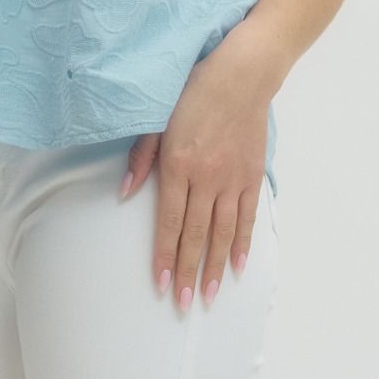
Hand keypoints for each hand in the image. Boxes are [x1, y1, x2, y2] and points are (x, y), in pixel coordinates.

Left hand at [120, 30, 279, 308]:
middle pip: (196, 235)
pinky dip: (244, 243)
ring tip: (211, 296)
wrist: (241, 74)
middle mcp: (207, 178)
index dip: (165, 256)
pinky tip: (239, 265)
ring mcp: (232, 179)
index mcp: (179, 164)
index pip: (169, 222)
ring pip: (223, 232)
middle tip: (184, 304)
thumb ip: (141, 156)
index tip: (161, 284)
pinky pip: (247, 217)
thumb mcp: (157, 117)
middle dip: (189, 272)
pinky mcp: (252, 175)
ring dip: (216, 267)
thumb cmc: (193, 91)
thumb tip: (126, 191)